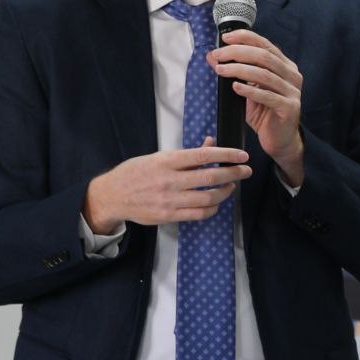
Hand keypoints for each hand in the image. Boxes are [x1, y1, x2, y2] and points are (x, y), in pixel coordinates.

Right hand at [83, 142, 251, 233]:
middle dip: (233, 173)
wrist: (113, 196)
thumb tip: (210, 143)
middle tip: (246, 171)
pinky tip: (216, 202)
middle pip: (210, 177)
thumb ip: (186, 153)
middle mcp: (170, 180)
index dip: (227, 154)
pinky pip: (199, 213)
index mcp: (167, 160)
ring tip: (230, 186)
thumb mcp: (159, 157)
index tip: (242, 155)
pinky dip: (212, 208)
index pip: (204, 155)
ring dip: (225, 192)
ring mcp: (170, 200)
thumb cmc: (136, 172)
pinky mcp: (169, 216)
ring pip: (208, 197)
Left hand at [209, 30, 304, 182]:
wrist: (279, 141)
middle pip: (264, 56)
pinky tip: (235, 87)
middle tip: (218, 56)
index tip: (225, 38)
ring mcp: (293, 92)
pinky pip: (268, 96)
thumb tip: (212, 56)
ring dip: (239, 70)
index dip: (245, 38)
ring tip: (221, 70)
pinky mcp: (289, 108)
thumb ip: (234, 72)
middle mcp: (292, 75)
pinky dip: (250, 90)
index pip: (265, 45)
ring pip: (265, 74)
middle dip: (238, 53)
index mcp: (285, 66)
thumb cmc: (264, 113)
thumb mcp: (247, 89)